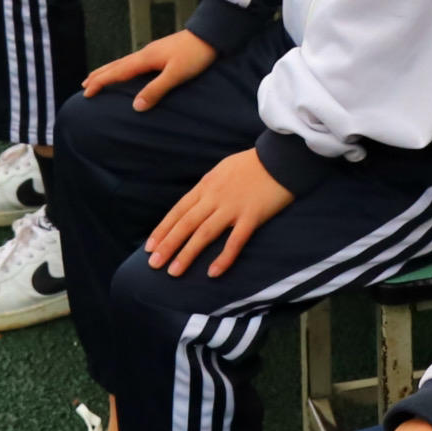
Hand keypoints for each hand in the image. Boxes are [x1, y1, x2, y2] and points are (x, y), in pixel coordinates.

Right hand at [84, 25, 218, 108]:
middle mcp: (144, 54)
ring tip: (98, 78)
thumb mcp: (176, 75)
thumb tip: (135, 107)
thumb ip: (156, 90)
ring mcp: (151, 52)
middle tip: (84, 86)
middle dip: (99, 75)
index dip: (100, 82)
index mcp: (145, 59)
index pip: (116, 72)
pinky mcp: (159, 52)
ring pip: (123, 62)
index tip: (86, 93)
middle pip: (116, 65)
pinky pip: (132, 62)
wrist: (210, 35)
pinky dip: (121, 68)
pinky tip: (126, 71)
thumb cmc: (195, 55)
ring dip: (108, 71)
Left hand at [146, 146, 296, 276]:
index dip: (163, 229)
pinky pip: (235, 241)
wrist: (281, 158)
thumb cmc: (253, 164)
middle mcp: (215, 197)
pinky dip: (223, 258)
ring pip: (204, 233)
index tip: (150, 246)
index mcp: (206, 185)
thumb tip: (196, 202)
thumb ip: (209, 187)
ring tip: (173, 272)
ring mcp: (233, 207)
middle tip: (153, 264)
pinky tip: (212, 273)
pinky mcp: (252, 216)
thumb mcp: (223, 169)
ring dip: (187, 254)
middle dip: (168, 245)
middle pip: (186, 224)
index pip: (178, 210)